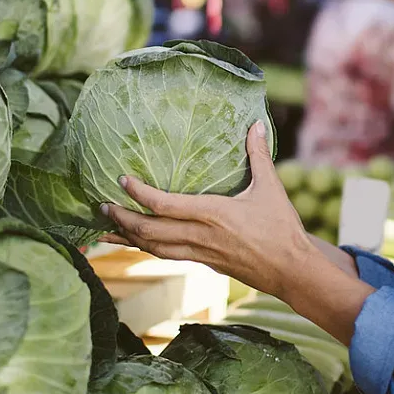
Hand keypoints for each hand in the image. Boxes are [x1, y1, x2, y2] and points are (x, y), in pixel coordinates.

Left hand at [99, 122, 314, 299]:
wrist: (291, 270)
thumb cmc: (282, 229)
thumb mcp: (270, 188)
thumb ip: (258, 155)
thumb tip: (256, 124)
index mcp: (214, 214)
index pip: (165, 205)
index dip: (140, 194)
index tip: (122, 181)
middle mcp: (201, 236)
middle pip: (150, 231)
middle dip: (122, 219)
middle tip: (102, 205)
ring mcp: (201, 253)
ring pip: (154, 248)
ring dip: (128, 238)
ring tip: (106, 229)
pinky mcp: (204, 263)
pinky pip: (167, 256)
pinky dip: (147, 249)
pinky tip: (137, 244)